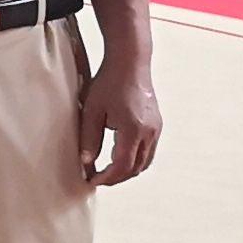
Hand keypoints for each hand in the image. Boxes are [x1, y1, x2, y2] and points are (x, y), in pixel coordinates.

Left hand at [77, 55, 162, 185]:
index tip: (92, 180)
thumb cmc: (109, 82)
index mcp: (133, 129)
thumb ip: (89, 138)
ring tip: (107, 171)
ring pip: (145, 161)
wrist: (130, 62)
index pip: (122, 165)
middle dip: (116, 177)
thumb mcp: (92, 110)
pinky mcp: (156, 124)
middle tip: (97, 178)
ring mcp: (156, 128)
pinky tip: (119, 156)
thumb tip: (86, 162)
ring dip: (127, 170)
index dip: (107, 177)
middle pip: (136, 168)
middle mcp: (149, 132)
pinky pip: (148, 150)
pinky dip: (135, 159)